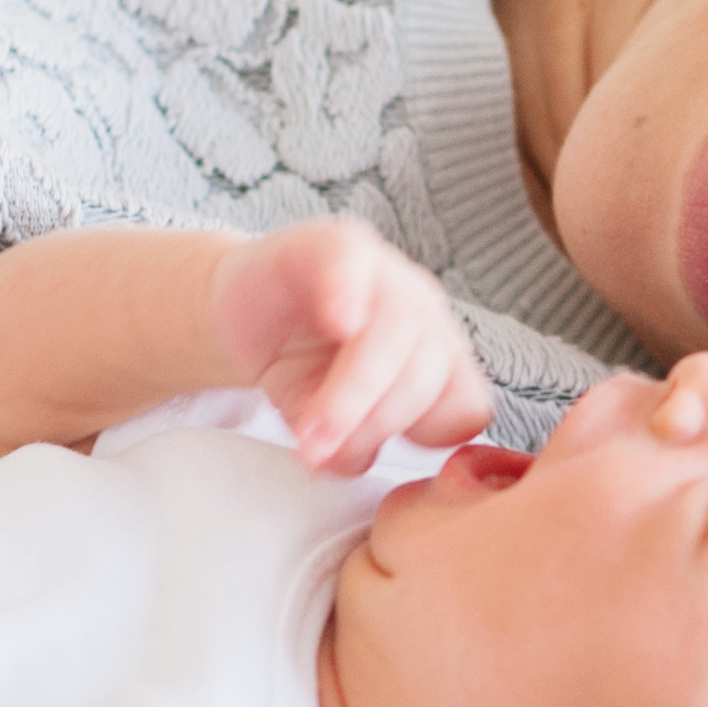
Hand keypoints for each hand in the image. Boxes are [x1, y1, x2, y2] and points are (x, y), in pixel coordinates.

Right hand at [208, 218, 493, 473]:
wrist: (244, 314)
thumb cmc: (297, 370)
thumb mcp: (331, 423)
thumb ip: (352, 445)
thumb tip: (346, 462)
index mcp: (439, 360)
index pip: (464, 407)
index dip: (424, 439)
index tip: (369, 456)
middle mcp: (423, 314)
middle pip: (425, 373)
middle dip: (371, 422)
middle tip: (318, 453)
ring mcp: (385, 273)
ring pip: (395, 329)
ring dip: (348, 391)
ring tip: (304, 428)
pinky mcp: (334, 244)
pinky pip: (351, 261)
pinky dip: (348, 291)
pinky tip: (336, 319)